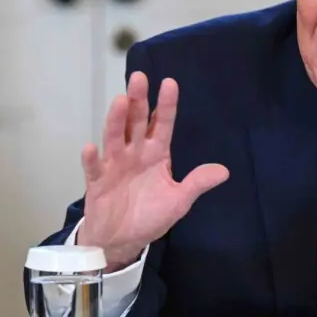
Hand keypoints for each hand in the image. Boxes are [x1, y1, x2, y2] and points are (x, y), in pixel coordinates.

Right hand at [77, 71, 229, 271]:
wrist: (123, 241)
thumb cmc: (150, 216)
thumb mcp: (179, 200)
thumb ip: (197, 183)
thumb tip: (224, 171)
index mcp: (156, 153)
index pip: (162, 124)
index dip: (166, 105)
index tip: (170, 83)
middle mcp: (135, 153)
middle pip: (136, 122)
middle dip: (139, 100)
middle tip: (140, 77)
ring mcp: (115, 165)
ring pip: (115, 137)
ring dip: (117, 119)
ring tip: (121, 101)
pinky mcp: (97, 182)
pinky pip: (93, 168)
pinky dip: (92, 158)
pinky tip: (91, 147)